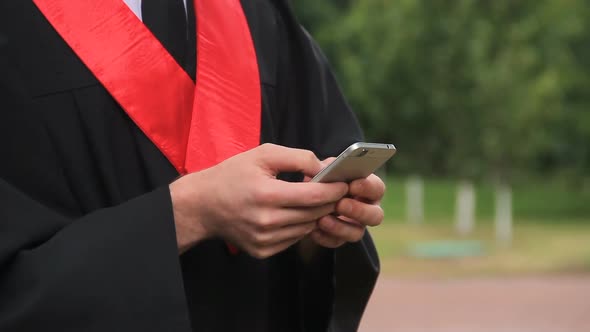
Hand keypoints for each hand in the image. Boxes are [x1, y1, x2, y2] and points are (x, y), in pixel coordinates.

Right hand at [169, 144, 348, 257]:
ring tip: (312, 199)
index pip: (314, 196)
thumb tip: (325, 167)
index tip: (344, 182)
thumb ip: (298, 157)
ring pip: (307, 228)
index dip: (334, 189)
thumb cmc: (233, 174)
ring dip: (315, 214)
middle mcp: (266, 222)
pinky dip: (299, 226)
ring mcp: (264, 240)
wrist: (203, 205)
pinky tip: (293, 213)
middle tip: (334, 189)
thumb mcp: (263, 154)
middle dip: (329, 201)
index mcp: (266, 195)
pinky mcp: (262, 251)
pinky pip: (294, 239)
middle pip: (314, 214)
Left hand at [306, 159, 385, 249]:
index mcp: (368, 188)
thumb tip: (323, 170)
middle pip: (376, 216)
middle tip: (340, 204)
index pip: (378, 188)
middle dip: (358, 210)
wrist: (307, 199)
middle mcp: (367, 209)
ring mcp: (355, 226)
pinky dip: (324, 236)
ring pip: (358, 233)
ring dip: (340, 227)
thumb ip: (328, 168)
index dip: (367, 187)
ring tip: (322, 219)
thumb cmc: (323, 178)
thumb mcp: (325, 169)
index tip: (352, 185)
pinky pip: (337, 242)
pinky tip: (313, 229)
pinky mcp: (340, 238)